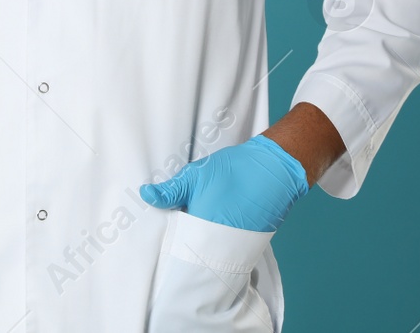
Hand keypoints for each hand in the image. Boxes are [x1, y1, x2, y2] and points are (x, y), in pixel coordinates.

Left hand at [138, 135, 308, 231]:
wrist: (273, 170)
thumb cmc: (233, 170)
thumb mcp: (196, 174)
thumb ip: (171, 190)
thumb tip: (146, 195)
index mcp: (200, 226)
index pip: (176, 242)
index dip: (168, 235)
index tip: (159, 229)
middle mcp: (217, 241)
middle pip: (192, 248)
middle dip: (182, 239)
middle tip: (174, 224)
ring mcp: (233, 243)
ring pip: (208, 248)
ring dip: (200, 239)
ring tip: (192, 224)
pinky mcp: (247, 241)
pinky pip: (224, 245)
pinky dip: (216, 238)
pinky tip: (212, 223)